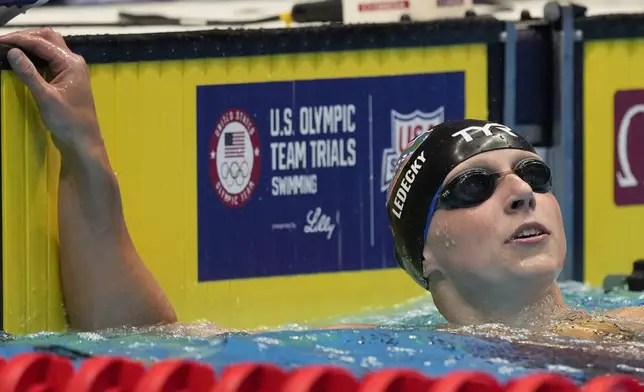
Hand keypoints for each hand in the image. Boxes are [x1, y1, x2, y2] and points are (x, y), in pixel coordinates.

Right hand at [0, 28, 101, 152]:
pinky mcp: (64, 79)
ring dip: (29, 45)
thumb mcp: (46, 97)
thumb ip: (29, 73)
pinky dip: (33, 56)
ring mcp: (69, 70)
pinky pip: (47, 60)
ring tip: (9, 48)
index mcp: (71, 63)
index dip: (18, 39)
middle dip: (25, 37)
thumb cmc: (69, 121)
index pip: (42, 42)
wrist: (82, 140)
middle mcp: (73, 62)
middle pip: (47, 39)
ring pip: (48, 48)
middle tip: (3, 43)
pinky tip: (21, 60)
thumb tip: (12, 52)